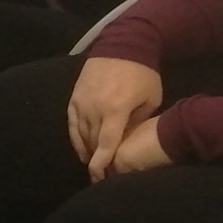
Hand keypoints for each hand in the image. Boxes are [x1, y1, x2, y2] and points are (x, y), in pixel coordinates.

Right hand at [67, 56, 164, 181]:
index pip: (105, 144)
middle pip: (92, 142)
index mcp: (115, 110)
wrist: (122, 44)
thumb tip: (126, 139)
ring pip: (80, 133)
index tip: (100, 179)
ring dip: (87, 150)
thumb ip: (137, 122)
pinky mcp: (74, 96)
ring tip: (93, 163)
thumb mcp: (150, 99)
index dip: (102, 164)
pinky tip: (81, 149)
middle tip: (104, 174)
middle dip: (97, 160)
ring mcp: (81, 101)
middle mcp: (94, 107)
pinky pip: (71, 122)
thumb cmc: (142, 73)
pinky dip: (75, 137)